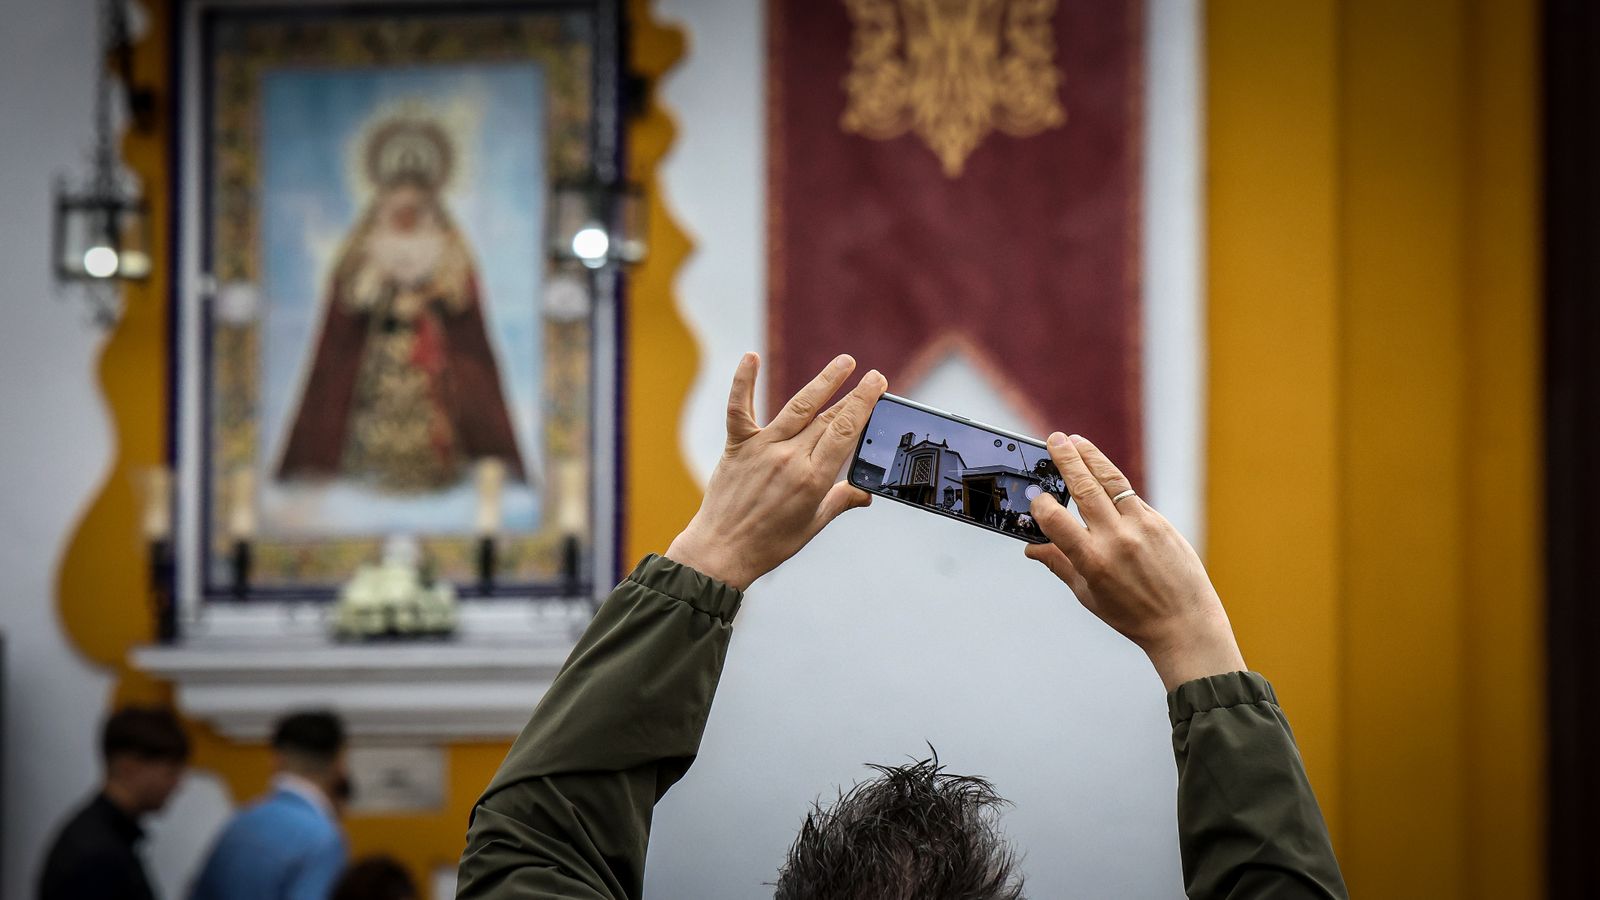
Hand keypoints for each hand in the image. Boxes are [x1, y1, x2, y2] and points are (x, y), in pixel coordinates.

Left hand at [666, 352, 887, 590]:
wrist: (721, 550)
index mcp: (813, 479)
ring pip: (798, 407)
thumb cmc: (770, 543)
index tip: (877, 385)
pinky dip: (743, 382)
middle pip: (828, 418)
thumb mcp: (812, 525)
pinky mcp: (737, 445)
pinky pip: (740, 408)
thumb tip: (866, 493)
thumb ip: (841, 501)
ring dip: (823, 381)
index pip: (845, 432)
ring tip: (844, 362)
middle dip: (853, 395)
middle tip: (872, 376)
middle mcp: (789, 458)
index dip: (864, 405)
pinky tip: (750, 357)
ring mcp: (762, 448)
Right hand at [1025, 433, 1245, 690]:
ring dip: (1091, 457)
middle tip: (1054, 439)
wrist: (1185, 622)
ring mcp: (1141, 527)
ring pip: (1111, 481)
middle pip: (1085, 487)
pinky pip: (1131, 496)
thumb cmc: (1132, 615)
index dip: (1040, 505)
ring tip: (1076, 441)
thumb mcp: (1088, 595)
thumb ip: (1059, 565)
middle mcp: (1116, 539)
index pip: (1055, 520)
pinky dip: (1113, 483)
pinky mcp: (1160, 522)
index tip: (1036, 498)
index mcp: (1092, 561)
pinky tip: (1102, 475)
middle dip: (1067, 459)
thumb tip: (1031, 548)